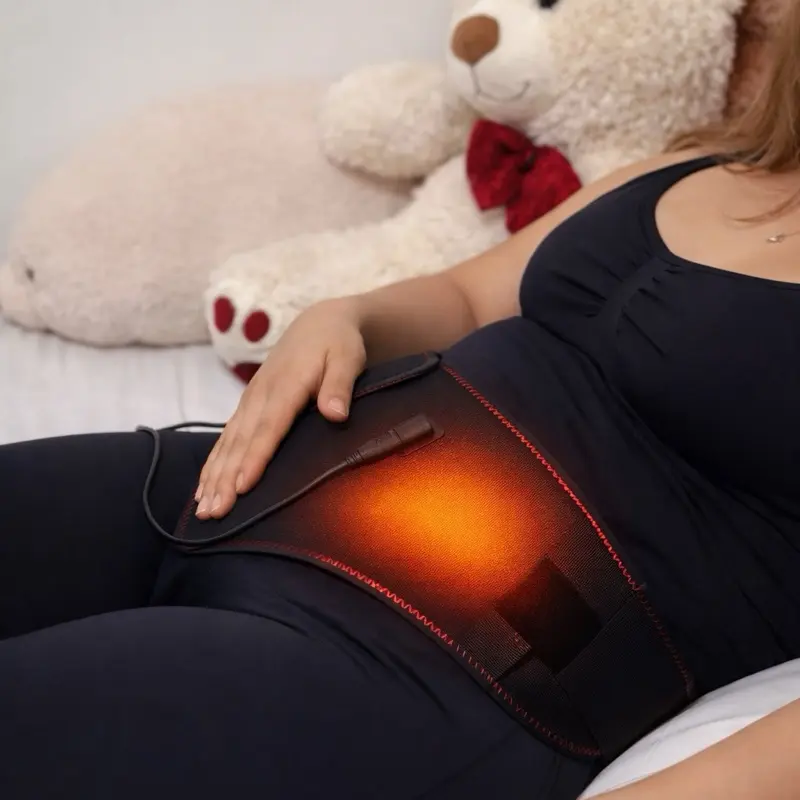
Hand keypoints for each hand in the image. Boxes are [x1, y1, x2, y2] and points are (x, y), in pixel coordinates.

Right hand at [195, 298, 366, 518]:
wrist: (319, 323)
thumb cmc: (338, 344)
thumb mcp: (348, 359)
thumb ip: (340, 385)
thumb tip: (336, 414)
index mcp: (286, 385)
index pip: (269, 427)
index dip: (255, 457)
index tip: (242, 487)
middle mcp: (261, 394)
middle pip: (241, 441)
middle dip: (225, 478)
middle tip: (213, 512)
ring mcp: (250, 399)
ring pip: (228, 443)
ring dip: (214, 476)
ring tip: (203, 509)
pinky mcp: (248, 404)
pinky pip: (226, 437)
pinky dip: (214, 463)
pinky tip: (204, 488)